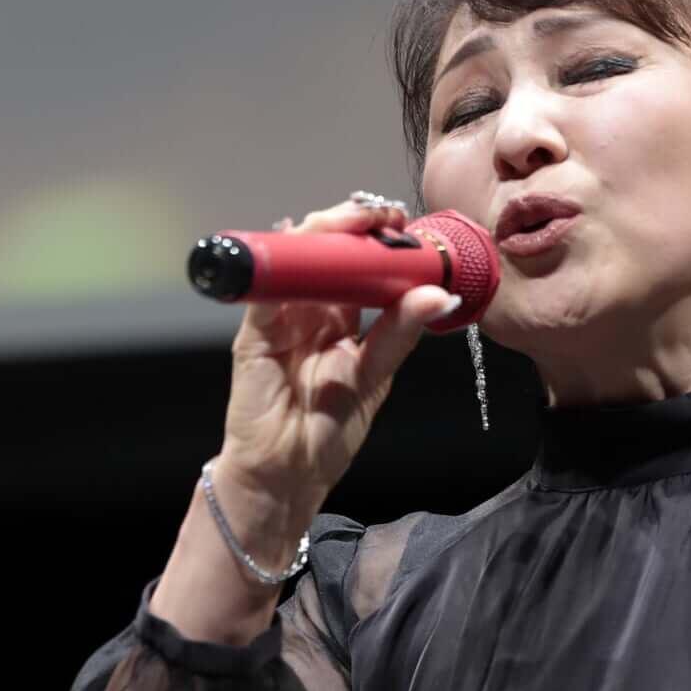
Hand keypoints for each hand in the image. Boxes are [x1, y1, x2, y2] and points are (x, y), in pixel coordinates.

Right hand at [214, 195, 461, 512]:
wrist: (288, 475)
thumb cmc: (327, 434)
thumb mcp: (374, 378)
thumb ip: (398, 335)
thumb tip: (437, 296)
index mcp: (339, 320)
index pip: (357, 266)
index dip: (378, 241)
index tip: (404, 223)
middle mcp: (308, 311)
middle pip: (326, 252)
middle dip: (354, 225)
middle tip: (384, 215)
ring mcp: (279, 317)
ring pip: (298, 259)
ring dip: (325, 232)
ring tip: (356, 221)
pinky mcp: (254, 331)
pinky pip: (268, 288)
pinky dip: (286, 264)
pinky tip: (306, 244)